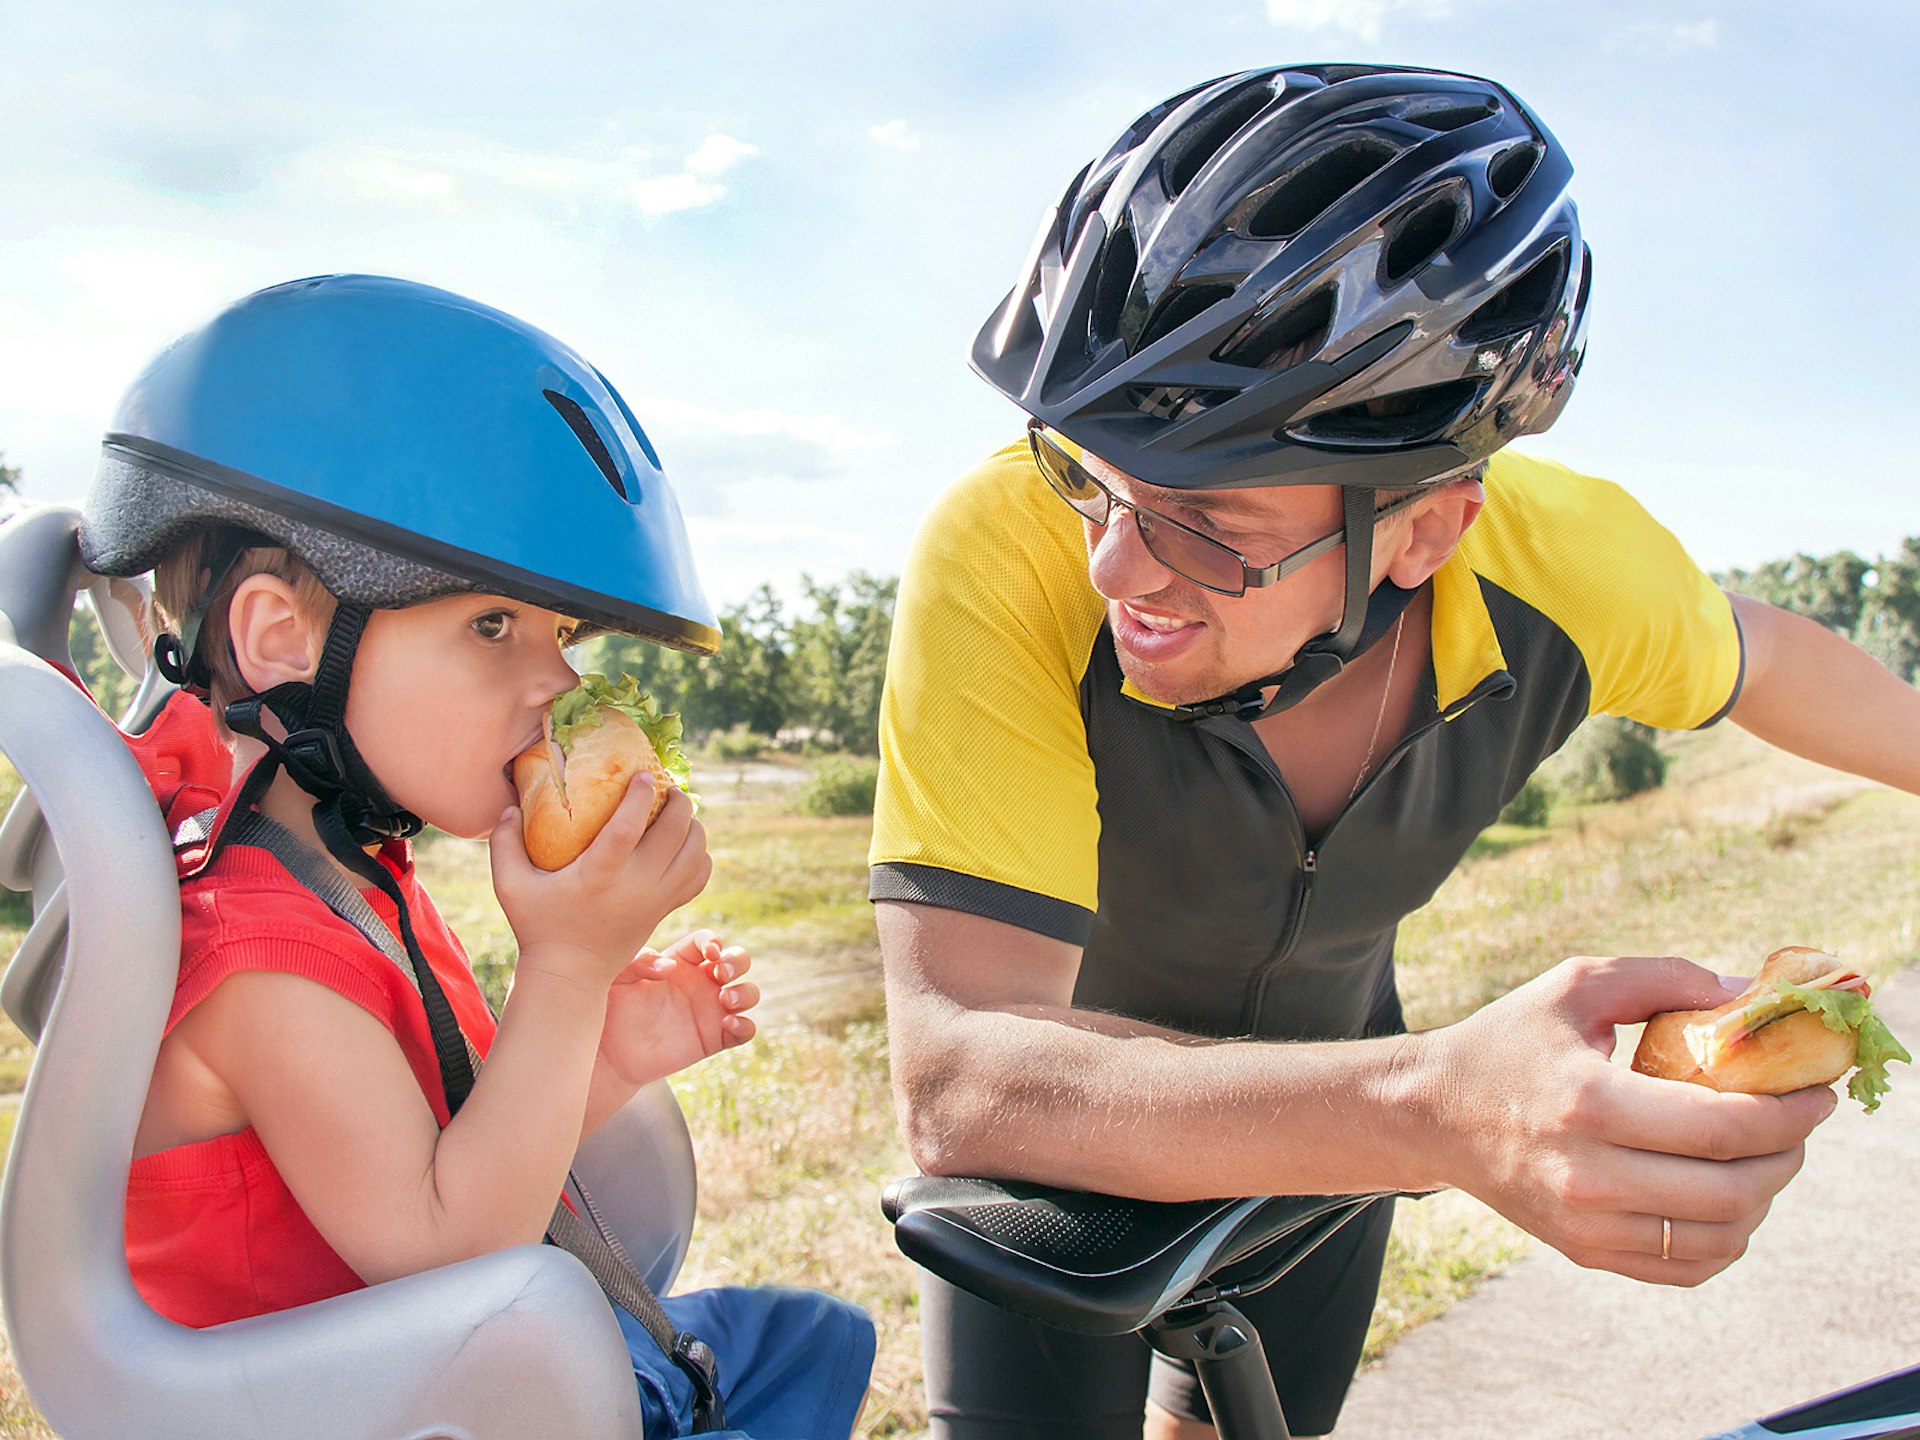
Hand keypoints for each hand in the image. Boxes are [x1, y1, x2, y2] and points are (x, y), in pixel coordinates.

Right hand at [489, 777, 712, 990]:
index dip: (641, 795)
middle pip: (675, 833)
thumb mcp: (509, 885)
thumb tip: (512, 805)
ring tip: (679, 811)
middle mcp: (634, 885)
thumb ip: (503, 842)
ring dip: (694, 825)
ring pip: (695, 853)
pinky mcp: (665, 910)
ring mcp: (655, 900)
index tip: (644, 774)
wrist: (570, 974)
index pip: (629, 827)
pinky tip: (685, 843)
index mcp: (598, 874)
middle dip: (680, 801)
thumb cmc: (537, 926)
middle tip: (669, 787)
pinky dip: (700, 855)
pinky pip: (699, 877)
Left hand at [598, 929, 758, 1087]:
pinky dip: (746, 1026)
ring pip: (748, 993)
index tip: (709, 952)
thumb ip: (639, 963)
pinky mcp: (714, 1038)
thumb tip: (669, 967)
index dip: (713, 941)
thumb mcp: (617, 978)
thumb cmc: (610, 1009)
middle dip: (738, 961)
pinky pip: (744, 1030)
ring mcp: (710, 1011)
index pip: (707, 941)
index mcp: (680, 961)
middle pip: (738, 960)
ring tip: (726, 1000)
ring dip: (746, 992)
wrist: (609, 1054)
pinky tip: (729, 1024)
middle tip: (721, 973)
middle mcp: (701, 982)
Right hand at [1418, 954, 1835, 1285]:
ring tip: (1765, 1156)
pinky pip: (1687, 1267)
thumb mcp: (1575, 986)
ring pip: (1720, 1238)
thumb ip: (1663, 978)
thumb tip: (1749, 998)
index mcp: (1589, 1102)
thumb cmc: (1510, 1041)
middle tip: (1799, 1121)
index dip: (1790, 1114)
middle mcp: (1587, 1175)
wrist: (1433, 1112)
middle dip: (1788, 1154)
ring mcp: (1586, 1224)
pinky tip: (1727, 1197)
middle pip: (1732, 1190)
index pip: (1722, 1127)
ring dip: (1764, 1197)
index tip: (1817, 1090)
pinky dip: (1728, 1239)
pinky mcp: (1584, 1251)